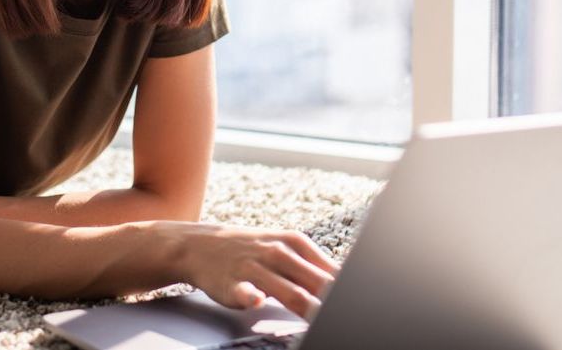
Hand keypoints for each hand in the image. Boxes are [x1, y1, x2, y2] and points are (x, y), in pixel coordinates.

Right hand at [170, 222, 341, 320]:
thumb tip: (345, 281)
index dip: (345, 291)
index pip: (331, 272)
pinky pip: (243, 291)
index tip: (360, 304)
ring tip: (320, 319)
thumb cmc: (251, 250)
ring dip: (307, 305)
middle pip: (315, 283)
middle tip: (344, 315)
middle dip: (332, 301)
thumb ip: (315, 267)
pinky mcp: (232, 283)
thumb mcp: (284, 248)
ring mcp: (254, 267)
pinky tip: (257, 300)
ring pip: (287, 290)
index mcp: (296, 243)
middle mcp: (278, 253)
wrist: (200, 244)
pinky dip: (251, 296)